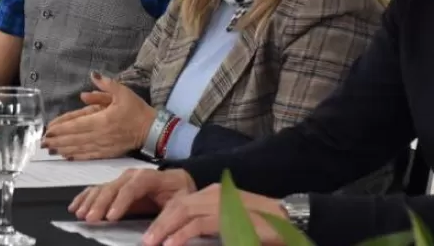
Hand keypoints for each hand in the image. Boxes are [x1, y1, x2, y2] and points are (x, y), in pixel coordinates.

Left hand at [43, 71, 155, 159]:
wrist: (152, 130)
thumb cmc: (137, 110)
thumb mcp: (123, 92)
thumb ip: (106, 85)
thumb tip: (92, 76)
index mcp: (104, 119)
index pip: (78, 124)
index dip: (62, 128)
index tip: (49, 129)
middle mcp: (102, 134)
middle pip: (75, 138)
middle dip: (58, 140)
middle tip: (43, 142)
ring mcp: (104, 145)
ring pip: (80, 148)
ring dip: (64, 149)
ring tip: (50, 150)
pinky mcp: (108, 153)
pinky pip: (89, 156)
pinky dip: (77, 156)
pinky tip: (67, 156)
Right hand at [69, 168, 195, 222]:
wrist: (179, 181)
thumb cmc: (179, 192)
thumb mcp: (180, 203)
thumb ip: (167, 218)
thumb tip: (155, 235)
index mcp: (148, 177)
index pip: (132, 188)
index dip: (120, 202)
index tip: (111, 217)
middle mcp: (132, 176)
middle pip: (113, 187)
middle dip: (100, 203)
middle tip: (91, 218)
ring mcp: (122, 180)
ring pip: (102, 188)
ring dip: (90, 201)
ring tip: (81, 214)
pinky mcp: (116, 186)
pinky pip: (97, 189)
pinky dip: (85, 197)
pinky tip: (76, 206)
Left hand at [143, 186, 287, 245]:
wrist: (288, 220)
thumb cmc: (260, 226)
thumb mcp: (228, 223)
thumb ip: (208, 226)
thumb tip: (186, 236)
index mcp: (211, 193)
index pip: (179, 202)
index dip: (162, 217)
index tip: (151, 232)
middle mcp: (211, 194)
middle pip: (176, 205)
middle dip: (158, 223)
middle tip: (144, 240)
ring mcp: (219, 203)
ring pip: (182, 212)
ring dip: (164, 229)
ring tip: (151, 243)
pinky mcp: (226, 216)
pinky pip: (197, 224)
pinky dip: (181, 234)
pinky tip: (171, 244)